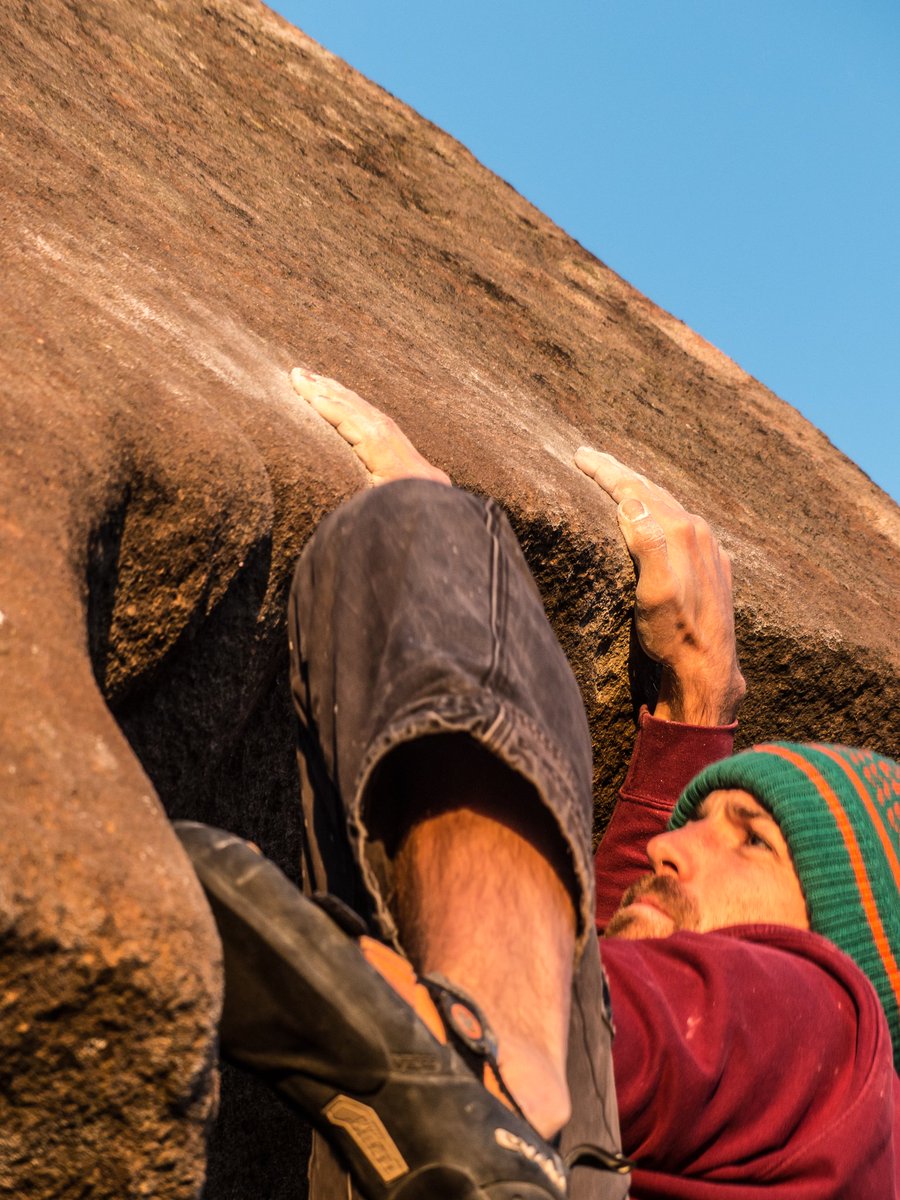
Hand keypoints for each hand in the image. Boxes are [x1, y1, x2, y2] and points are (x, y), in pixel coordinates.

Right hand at [574, 448, 745, 724]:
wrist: (709, 668)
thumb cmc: (674, 635)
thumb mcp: (655, 593)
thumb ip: (647, 543)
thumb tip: (628, 502)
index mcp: (680, 531)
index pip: (634, 490)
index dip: (605, 472)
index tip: (578, 457)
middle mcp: (697, 531)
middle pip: (651, 491)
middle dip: (618, 472)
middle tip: (589, 457)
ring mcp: (708, 546)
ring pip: (667, 505)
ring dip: (640, 490)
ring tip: (618, 479)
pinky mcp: (712, 563)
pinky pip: (681, 523)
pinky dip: (659, 511)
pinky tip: (655, 516)